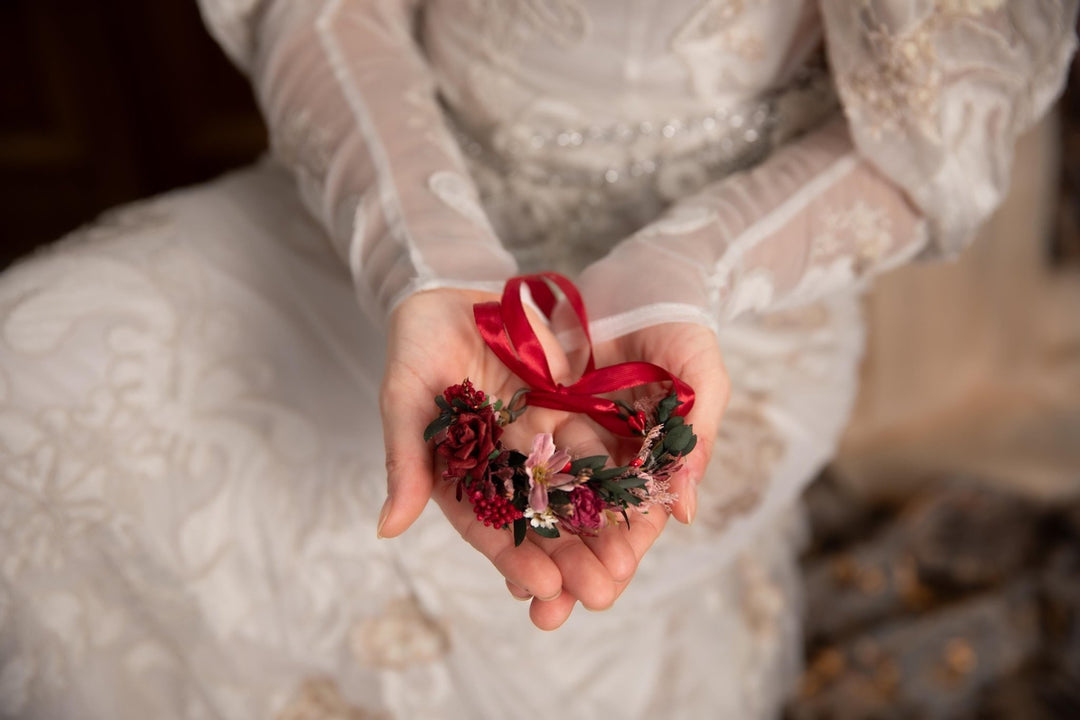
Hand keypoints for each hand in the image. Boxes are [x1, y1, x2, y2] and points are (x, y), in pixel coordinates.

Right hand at [378, 288, 642, 627]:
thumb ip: (405, 459)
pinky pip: (594, 443)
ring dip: (599, 527)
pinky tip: (642, 500)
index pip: (486, 524)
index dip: (513, 559)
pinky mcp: (565, 407)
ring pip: (571, 490)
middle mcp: (501, 465)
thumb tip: (387, 529)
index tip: (543, 590)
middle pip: (537, 519)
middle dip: (569, 558)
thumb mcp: (404, 397)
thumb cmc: (414, 344)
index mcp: (459, 474)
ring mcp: (535, 438)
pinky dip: (615, 472)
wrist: (449, 289)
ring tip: (627, 562)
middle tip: (601, 594)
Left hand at [521, 322, 728, 626]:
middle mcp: (606, 456)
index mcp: (648, 459)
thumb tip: (687, 514)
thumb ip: (694, 440)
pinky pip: (515, 460)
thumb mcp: (700, 377)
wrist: (640, 273)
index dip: (620, 557)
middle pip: (587, 524)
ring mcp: (567, 436)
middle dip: (571, 570)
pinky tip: (493, 535)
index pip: (635, 521)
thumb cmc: (681, 322)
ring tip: (521, 593)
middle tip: (552, 616)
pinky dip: (506, 497)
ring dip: (535, 549)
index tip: (604, 590)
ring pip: (549, 502)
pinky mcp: (531, 412)